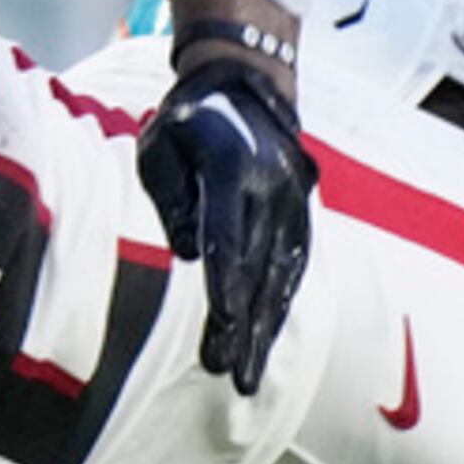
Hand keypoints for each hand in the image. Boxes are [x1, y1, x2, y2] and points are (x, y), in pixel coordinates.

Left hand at [138, 42, 315, 394]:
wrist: (249, 87)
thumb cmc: (188, 122)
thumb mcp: (160, 145)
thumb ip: (171, 198)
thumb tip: (192, 253)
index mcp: (234, 163)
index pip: (229, 228)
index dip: (226, 275)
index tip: (222, 316)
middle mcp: (275, 185)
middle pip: (256, 264)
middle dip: (241, 322)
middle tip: (224, 370)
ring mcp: (296, 202)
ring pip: (280, 275)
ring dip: (262, 329)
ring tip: (241, 377)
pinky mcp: (303, 217)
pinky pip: (291, 270)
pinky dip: (276, 309)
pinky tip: (260, 346)